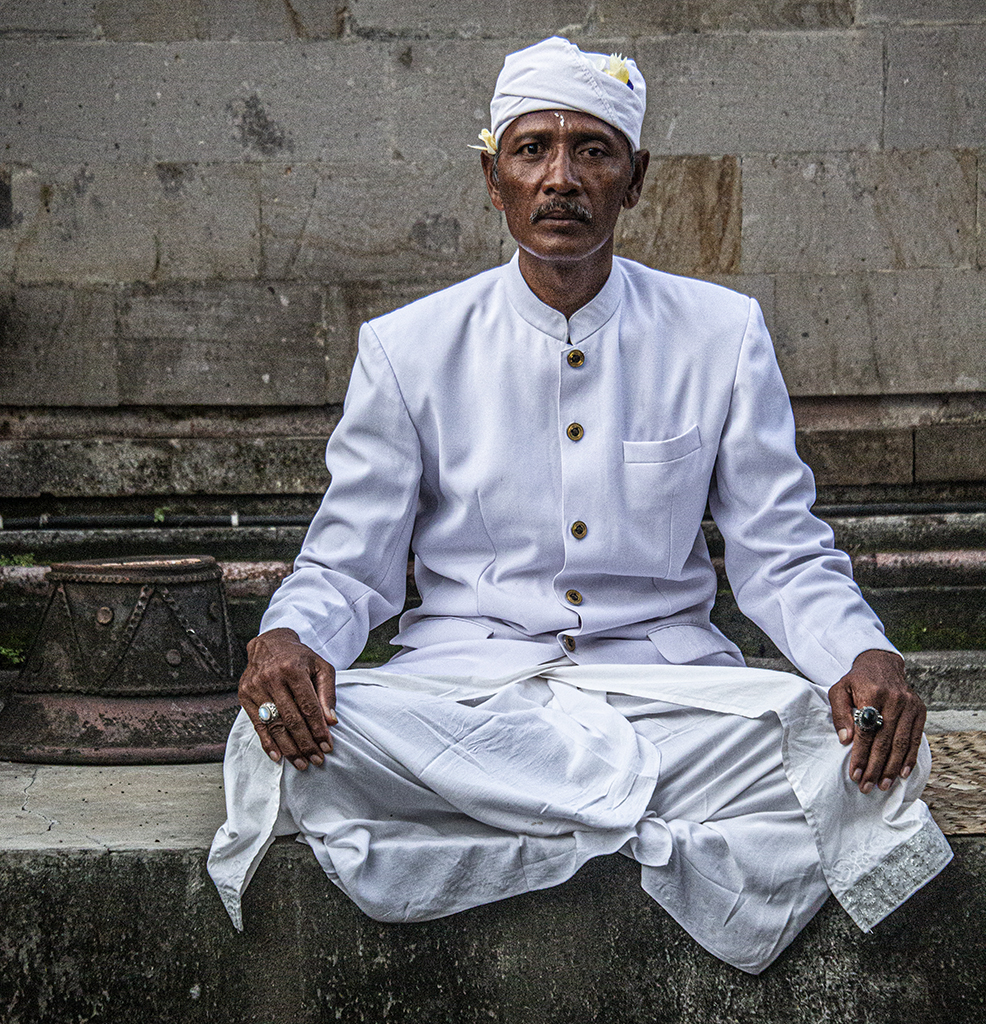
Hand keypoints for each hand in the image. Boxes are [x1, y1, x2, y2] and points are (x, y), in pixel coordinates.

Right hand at [238, 627, 336, 770]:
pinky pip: (258, 725)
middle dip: (306, 743)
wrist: (270, 645)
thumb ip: (327, 693)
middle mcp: (272, 678)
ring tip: (301, 763)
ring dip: (289, 748)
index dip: (318, 729)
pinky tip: (278, 756)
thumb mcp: (320, 667)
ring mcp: (256, 687)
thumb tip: (331, 722)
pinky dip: (268, 743)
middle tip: (316, 760)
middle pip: (291, 719)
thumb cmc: (300, 658)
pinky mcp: (245, 696)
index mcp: (293, 669)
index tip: (327, 746)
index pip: (308, 706)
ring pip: (274, 725)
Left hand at [828, 649, 925, 793]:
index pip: (866, 732)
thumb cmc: (856, 681)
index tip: (854, 774)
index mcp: (871, 693)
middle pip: (884, 741)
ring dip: (892, 767)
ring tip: (882, 785)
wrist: (881, 664)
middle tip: (866, 786)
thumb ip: (840, 714)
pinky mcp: (920, 710)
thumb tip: (845, 740)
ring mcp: (909, 705)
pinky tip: (902, 773)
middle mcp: (894, 700)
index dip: (860, 755)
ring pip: (901, 743)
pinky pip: (915, 739)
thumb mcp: (839, 690)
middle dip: (875, 767)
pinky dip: (909, 758)